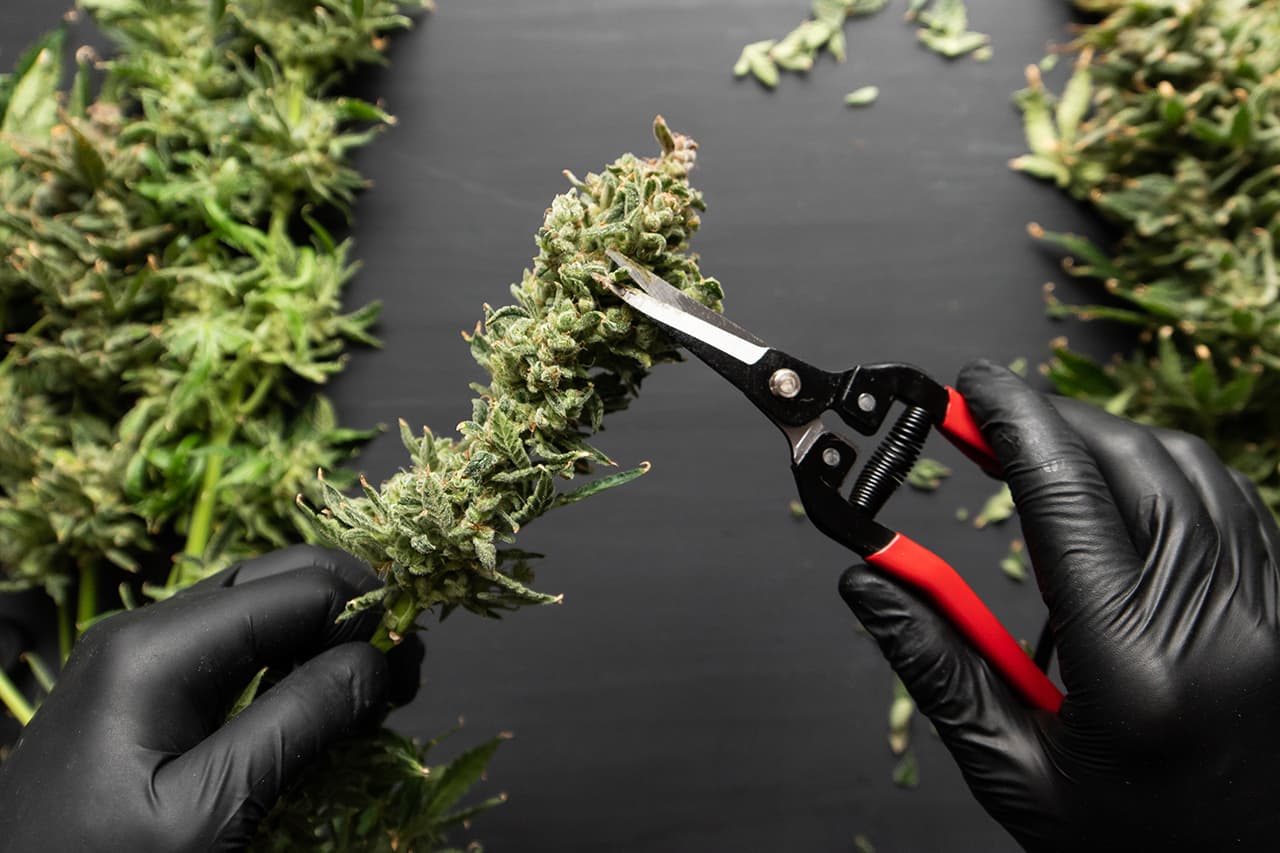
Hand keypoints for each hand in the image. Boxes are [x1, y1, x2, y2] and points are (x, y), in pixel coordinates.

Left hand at [0, 544, 422, 851]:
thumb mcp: (208, 811)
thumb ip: (297, 725)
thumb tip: (376, 661)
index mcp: (155, 647)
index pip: (296, 591)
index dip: (365, 617)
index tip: (411, 672)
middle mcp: (144, 632)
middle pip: (275, 581)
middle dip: (350, 614)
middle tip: (403, 676)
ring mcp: (137, 659)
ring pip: (257, 611)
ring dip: (323, 637)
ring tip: (374, 689)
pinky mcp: (139, 693)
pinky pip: (229, 651)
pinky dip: (286, 662)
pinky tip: (318, 700)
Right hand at [840, 360, 1279, 851]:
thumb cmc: (1130, 843)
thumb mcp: (1013, 769)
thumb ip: (936, 665)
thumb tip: (870, 581)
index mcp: (1134, 669)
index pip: (1065, 498)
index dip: (1010, 421)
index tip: (966, 386)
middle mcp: (1217, 624)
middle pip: (1129, 462)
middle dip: (1048, 420)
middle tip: (982, 417)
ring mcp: (1266, 611)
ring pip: (1187, 468)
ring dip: (1107, 440)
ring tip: (1042, 455)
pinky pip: (1232, 499)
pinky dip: (1168, 471)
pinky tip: (1121, 489)